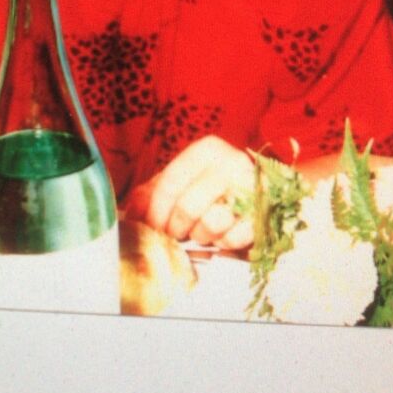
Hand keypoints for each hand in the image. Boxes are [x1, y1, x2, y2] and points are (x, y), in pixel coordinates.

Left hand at [125, 135, 254, 249]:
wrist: (258, 190)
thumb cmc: (210, 185)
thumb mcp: (180, 180)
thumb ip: (151, 193)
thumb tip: (128, 215)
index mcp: (207, 149)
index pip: (170, 183)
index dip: (155, 211)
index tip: (150, 226)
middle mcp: (232, 162)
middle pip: (188, 207)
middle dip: (176, 227)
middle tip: (175, 232)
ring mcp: (252, 187)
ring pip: (213, 223)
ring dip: (201, 234)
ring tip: (201, 229)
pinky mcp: (265, 213)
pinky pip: (235, 238)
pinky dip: (224, 242)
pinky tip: (222, 234)